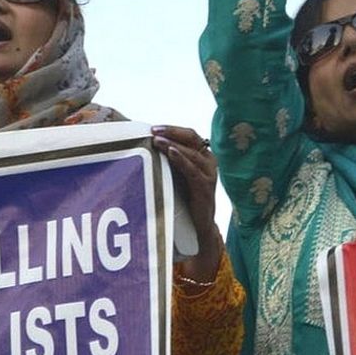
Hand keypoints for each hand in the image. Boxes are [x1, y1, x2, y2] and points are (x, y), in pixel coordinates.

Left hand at [152, 125, 221, 284]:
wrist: (199, 226)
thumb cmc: (186, 198)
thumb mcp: (177, 175)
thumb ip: (169, 161)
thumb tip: (146, 145)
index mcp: (203, 156)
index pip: (190, 135)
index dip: (173, 129)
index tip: (153, 128)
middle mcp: (209, 162)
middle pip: (192, 139)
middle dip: (172, 133)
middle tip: (153, 131)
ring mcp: (209, 175)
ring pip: (192, 153)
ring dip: (173, 145)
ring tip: (157, 140)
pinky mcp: (205, 188)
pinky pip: (193, 171)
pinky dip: (182, 160)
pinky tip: (170, 153)